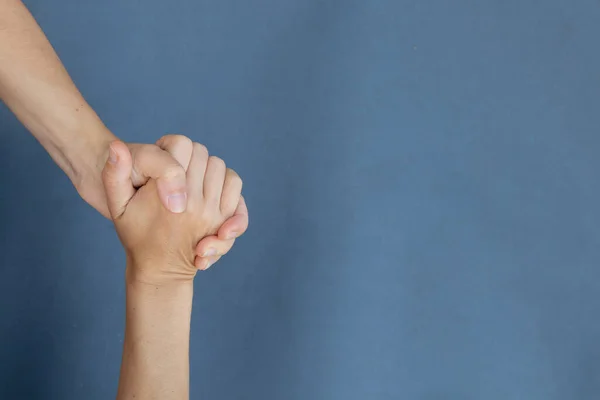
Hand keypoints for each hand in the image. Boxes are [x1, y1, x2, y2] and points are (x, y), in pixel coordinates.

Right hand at [102, 140, 241, 283]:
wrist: (160, 268)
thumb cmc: (136, 234)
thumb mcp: (118, 205)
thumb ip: (114, 174)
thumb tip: (116, 146)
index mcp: (168, 196)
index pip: (181, 145)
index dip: (171, 146)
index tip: (164, 156)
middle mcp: (194, 203)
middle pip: (202, 154)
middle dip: (189, 157)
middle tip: (177, 168)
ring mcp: (213, 212)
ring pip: (220, 168)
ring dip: (207, 168)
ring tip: (193, 178)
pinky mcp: (225, 218)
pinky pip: (234, 185)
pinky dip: (226, 182)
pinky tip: (212, 186)